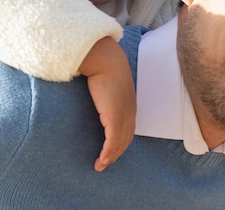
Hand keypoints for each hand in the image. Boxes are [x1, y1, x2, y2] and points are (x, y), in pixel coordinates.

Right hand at [80, 37, 135, 171]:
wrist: (106, 59)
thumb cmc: (104, 65)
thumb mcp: (107, 79)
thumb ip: (104, 87)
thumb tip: (95, 87)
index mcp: (129, 102)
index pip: (129, 127)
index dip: (122, 140)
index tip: (112, 148)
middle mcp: (130, 110)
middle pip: (126, 138)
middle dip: (117, 152)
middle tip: (106, 162)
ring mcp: (124, 115)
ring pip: (120, 142)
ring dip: (111, 156)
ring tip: (101, 165)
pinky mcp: (114, 117)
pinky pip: (112, 141)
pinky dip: (108, 153)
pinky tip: (101, 161)